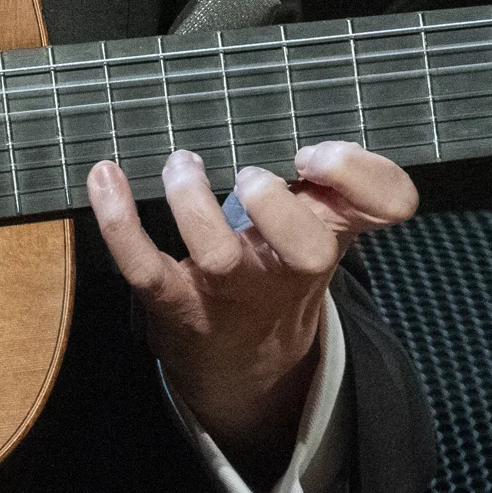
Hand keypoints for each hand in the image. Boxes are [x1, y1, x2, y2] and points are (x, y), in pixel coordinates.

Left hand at [86, 142, 416, 485]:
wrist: (247, 366)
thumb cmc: (279, 268)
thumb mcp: (322, 225)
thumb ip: (332, 178)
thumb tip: (314, 126)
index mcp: (334, 232)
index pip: (387, 204)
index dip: (363, 174)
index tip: (320, 152)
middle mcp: (290, 266)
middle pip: (309, 246)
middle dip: (278, 204)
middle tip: (251, 176)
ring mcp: (232, 290)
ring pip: (219, 255)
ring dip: (193, 201)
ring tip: (182, 164)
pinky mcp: (177, 304)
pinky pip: (144, 267)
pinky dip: (118, 222)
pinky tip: (104, 176)